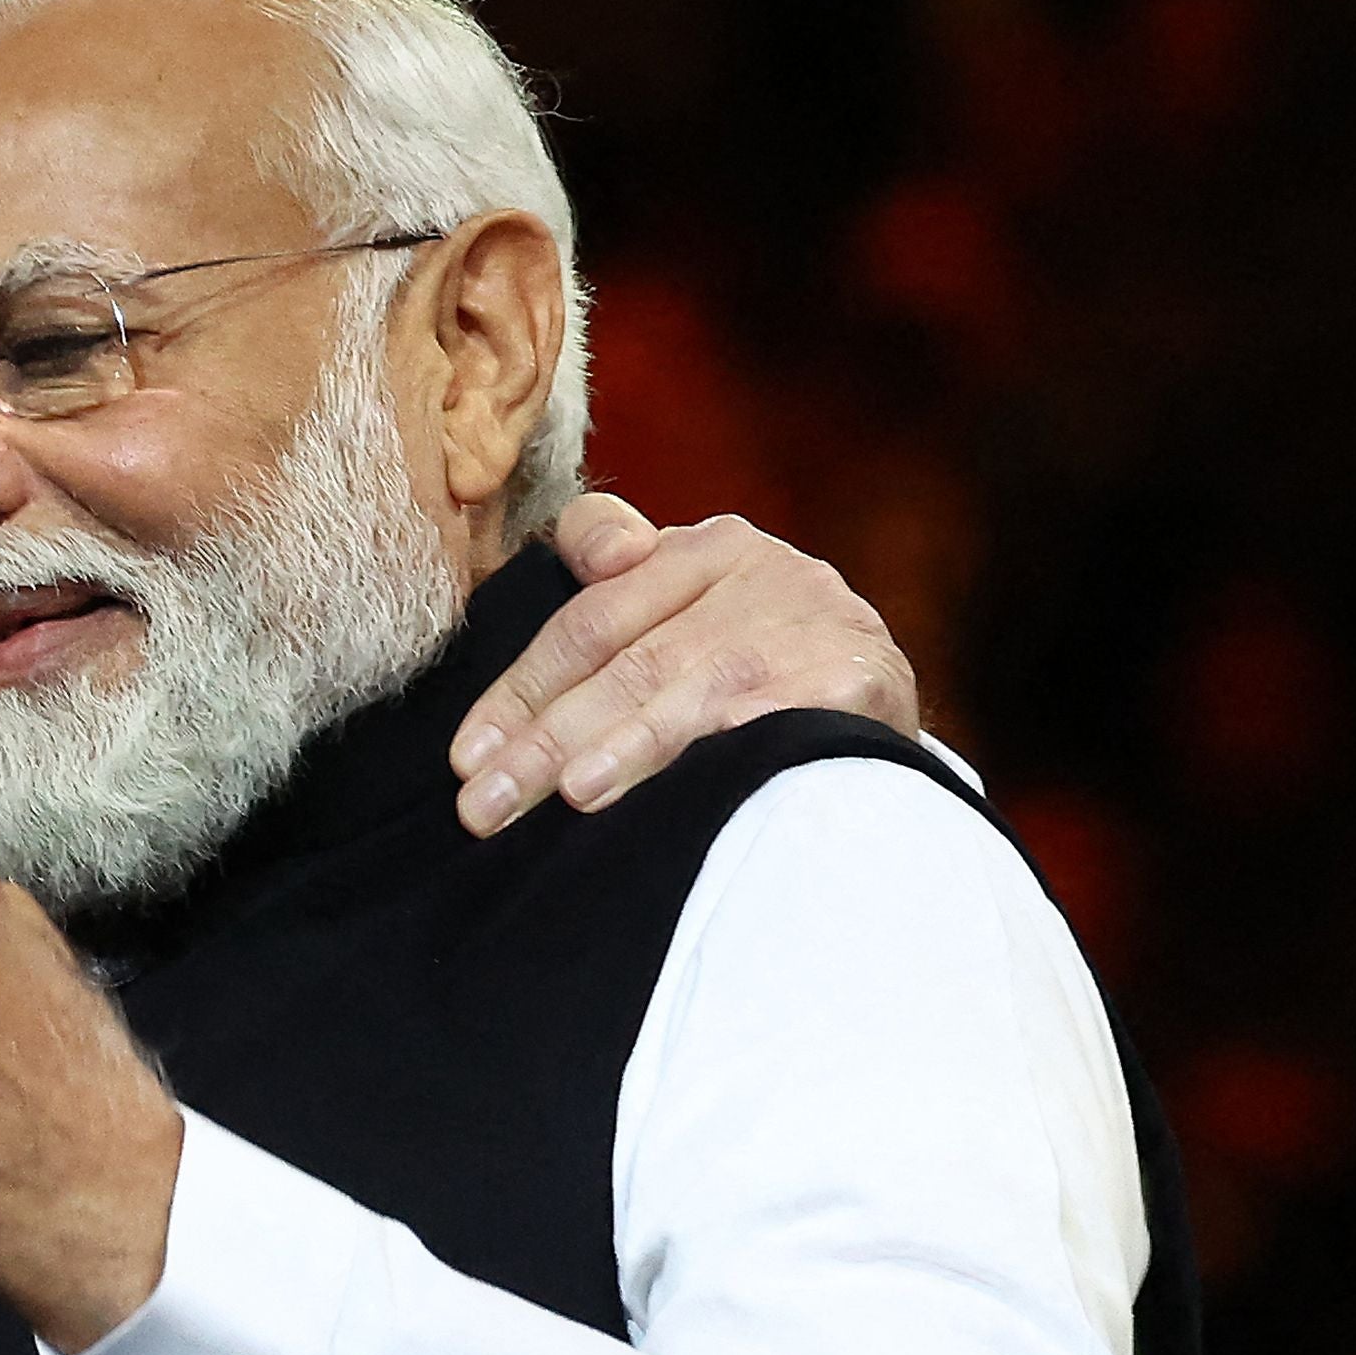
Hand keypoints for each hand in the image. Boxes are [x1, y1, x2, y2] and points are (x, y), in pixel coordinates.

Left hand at [448, 494, 921, 832]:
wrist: (889, 707)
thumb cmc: (763, 671)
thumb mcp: (687, 623)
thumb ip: (609, 610)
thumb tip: (567, 609)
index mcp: (701, 548)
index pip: (588, 615)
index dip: (520, 685)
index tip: (466, 756)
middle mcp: (755, 567)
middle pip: (624, 655)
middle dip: (544, 736)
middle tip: (483, 806)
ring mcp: (806, 617)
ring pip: (684, 684)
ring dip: (616, 744)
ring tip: (562, 794)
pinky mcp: (853, 670)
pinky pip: (762, 718)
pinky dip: (705, 754)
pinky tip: (661, 789)